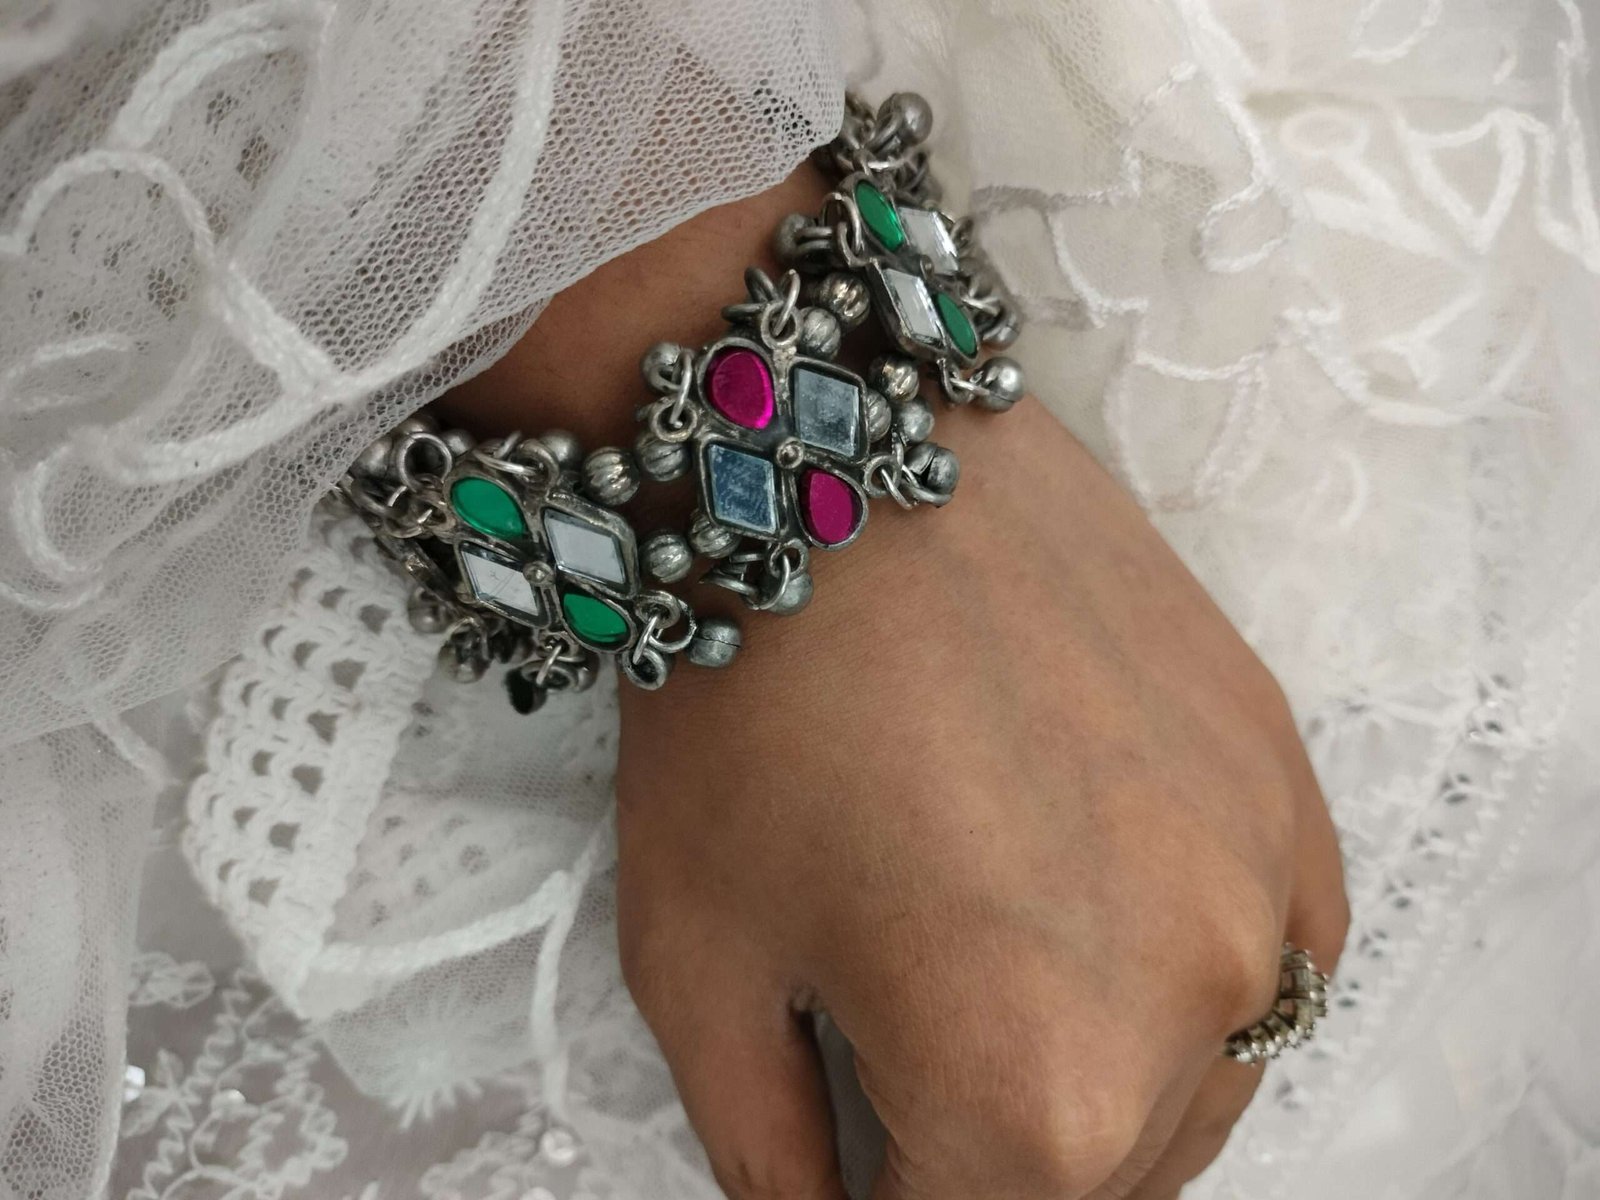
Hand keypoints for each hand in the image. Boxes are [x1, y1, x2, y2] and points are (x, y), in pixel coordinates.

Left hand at [440, 166, 1348, 1199]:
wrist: (823, 465)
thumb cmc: (737, 707)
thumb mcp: (700, 975)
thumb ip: (772, 1158)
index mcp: (1035, 1091)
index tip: (850, 1158)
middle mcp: (1192, 1008)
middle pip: (1099, 1184)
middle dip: (992, 1160)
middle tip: (903, 1076)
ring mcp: (1264, 884)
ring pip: (1197, 1087)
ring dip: (1102, 1087)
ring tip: (997, 998)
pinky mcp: (1282, 778)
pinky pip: (1277, 958)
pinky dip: (1194, 987)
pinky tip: (1112, 933)